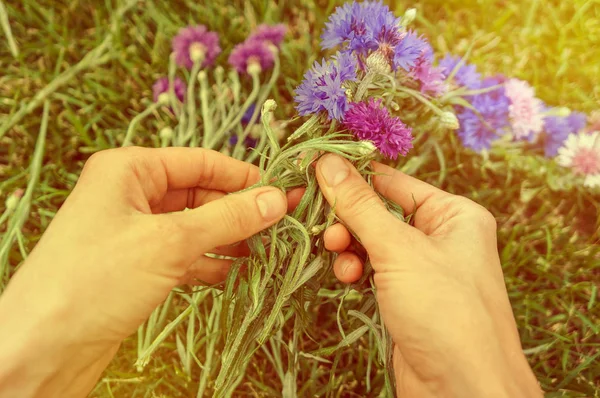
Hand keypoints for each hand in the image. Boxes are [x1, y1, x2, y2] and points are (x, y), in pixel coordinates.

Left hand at [0, 147, 290, 396]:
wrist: (43, 348)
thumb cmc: (97, 280)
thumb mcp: (170, 242)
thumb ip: (228, 218)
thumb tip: (278, 198)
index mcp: (130, 170)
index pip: (200, 162)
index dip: (243, 177)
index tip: (283, 192)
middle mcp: (130, 195)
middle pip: (199, 194)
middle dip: (237, 212)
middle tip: (279, 229)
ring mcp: (133, 233)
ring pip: (193, 227)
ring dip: (227, 240)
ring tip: (265, 254)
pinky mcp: (136, 267)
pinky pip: (182, 255)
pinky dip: (208, 264)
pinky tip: (234, 276)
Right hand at [316, 154, 541, 397]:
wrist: (463, 391)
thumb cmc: (445, 311)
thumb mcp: (399, 250)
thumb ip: (359, 206)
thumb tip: (327, 161)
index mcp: (454, 214)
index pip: (394, 181)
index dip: (353, 176)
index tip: (314, 170)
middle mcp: (441, 237)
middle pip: (379, 212)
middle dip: (348, 220)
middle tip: (324, 228)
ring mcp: (423, 269)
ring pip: (371, 242)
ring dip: (349, 247)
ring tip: (339, 257)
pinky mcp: (407, 296)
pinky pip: (372, 270)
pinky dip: (356, 270)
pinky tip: (349, 279)